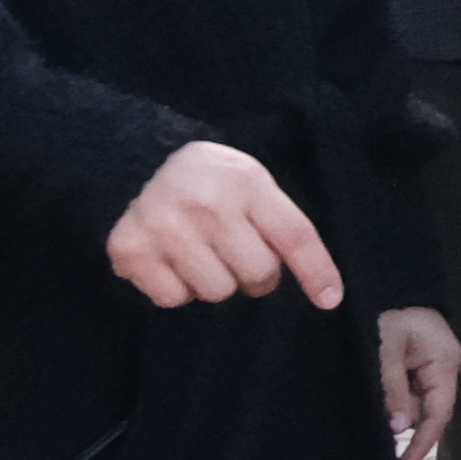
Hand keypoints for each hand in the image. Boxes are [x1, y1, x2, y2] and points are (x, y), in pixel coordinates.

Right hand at [106, 139, 343, 309]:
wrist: (134, 160)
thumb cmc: (207, 181)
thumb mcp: (249, 183)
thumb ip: (278, 223)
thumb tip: (322, 290)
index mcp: (245, 181)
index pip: (293, 234)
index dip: (316, 271)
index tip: (330, 300)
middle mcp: (206, 203)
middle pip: (258, 274)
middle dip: (253, 272)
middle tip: (234, 250)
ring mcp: (165, 226)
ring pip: (216, 291)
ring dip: (213, 281)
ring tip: (199, 252)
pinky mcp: (130, 249)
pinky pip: (173, 299)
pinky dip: (175, 288)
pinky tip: (169, 259)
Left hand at [374, 306, 457, 459]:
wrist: (376, 283)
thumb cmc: (384, 311)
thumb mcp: (384, 348)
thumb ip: (392, 388)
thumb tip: (399, 428)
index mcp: (445, 362)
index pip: (438, 414)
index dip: (420, 444)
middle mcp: (444, 367)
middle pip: (425, 412)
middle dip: (399, 423)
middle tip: (370, 432)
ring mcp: (431, 366)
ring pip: (412, 404)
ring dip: (391, 408)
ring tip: (368, 396)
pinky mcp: (415, 364)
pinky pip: (405, 391)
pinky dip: (389, 397)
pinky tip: (374, 394)